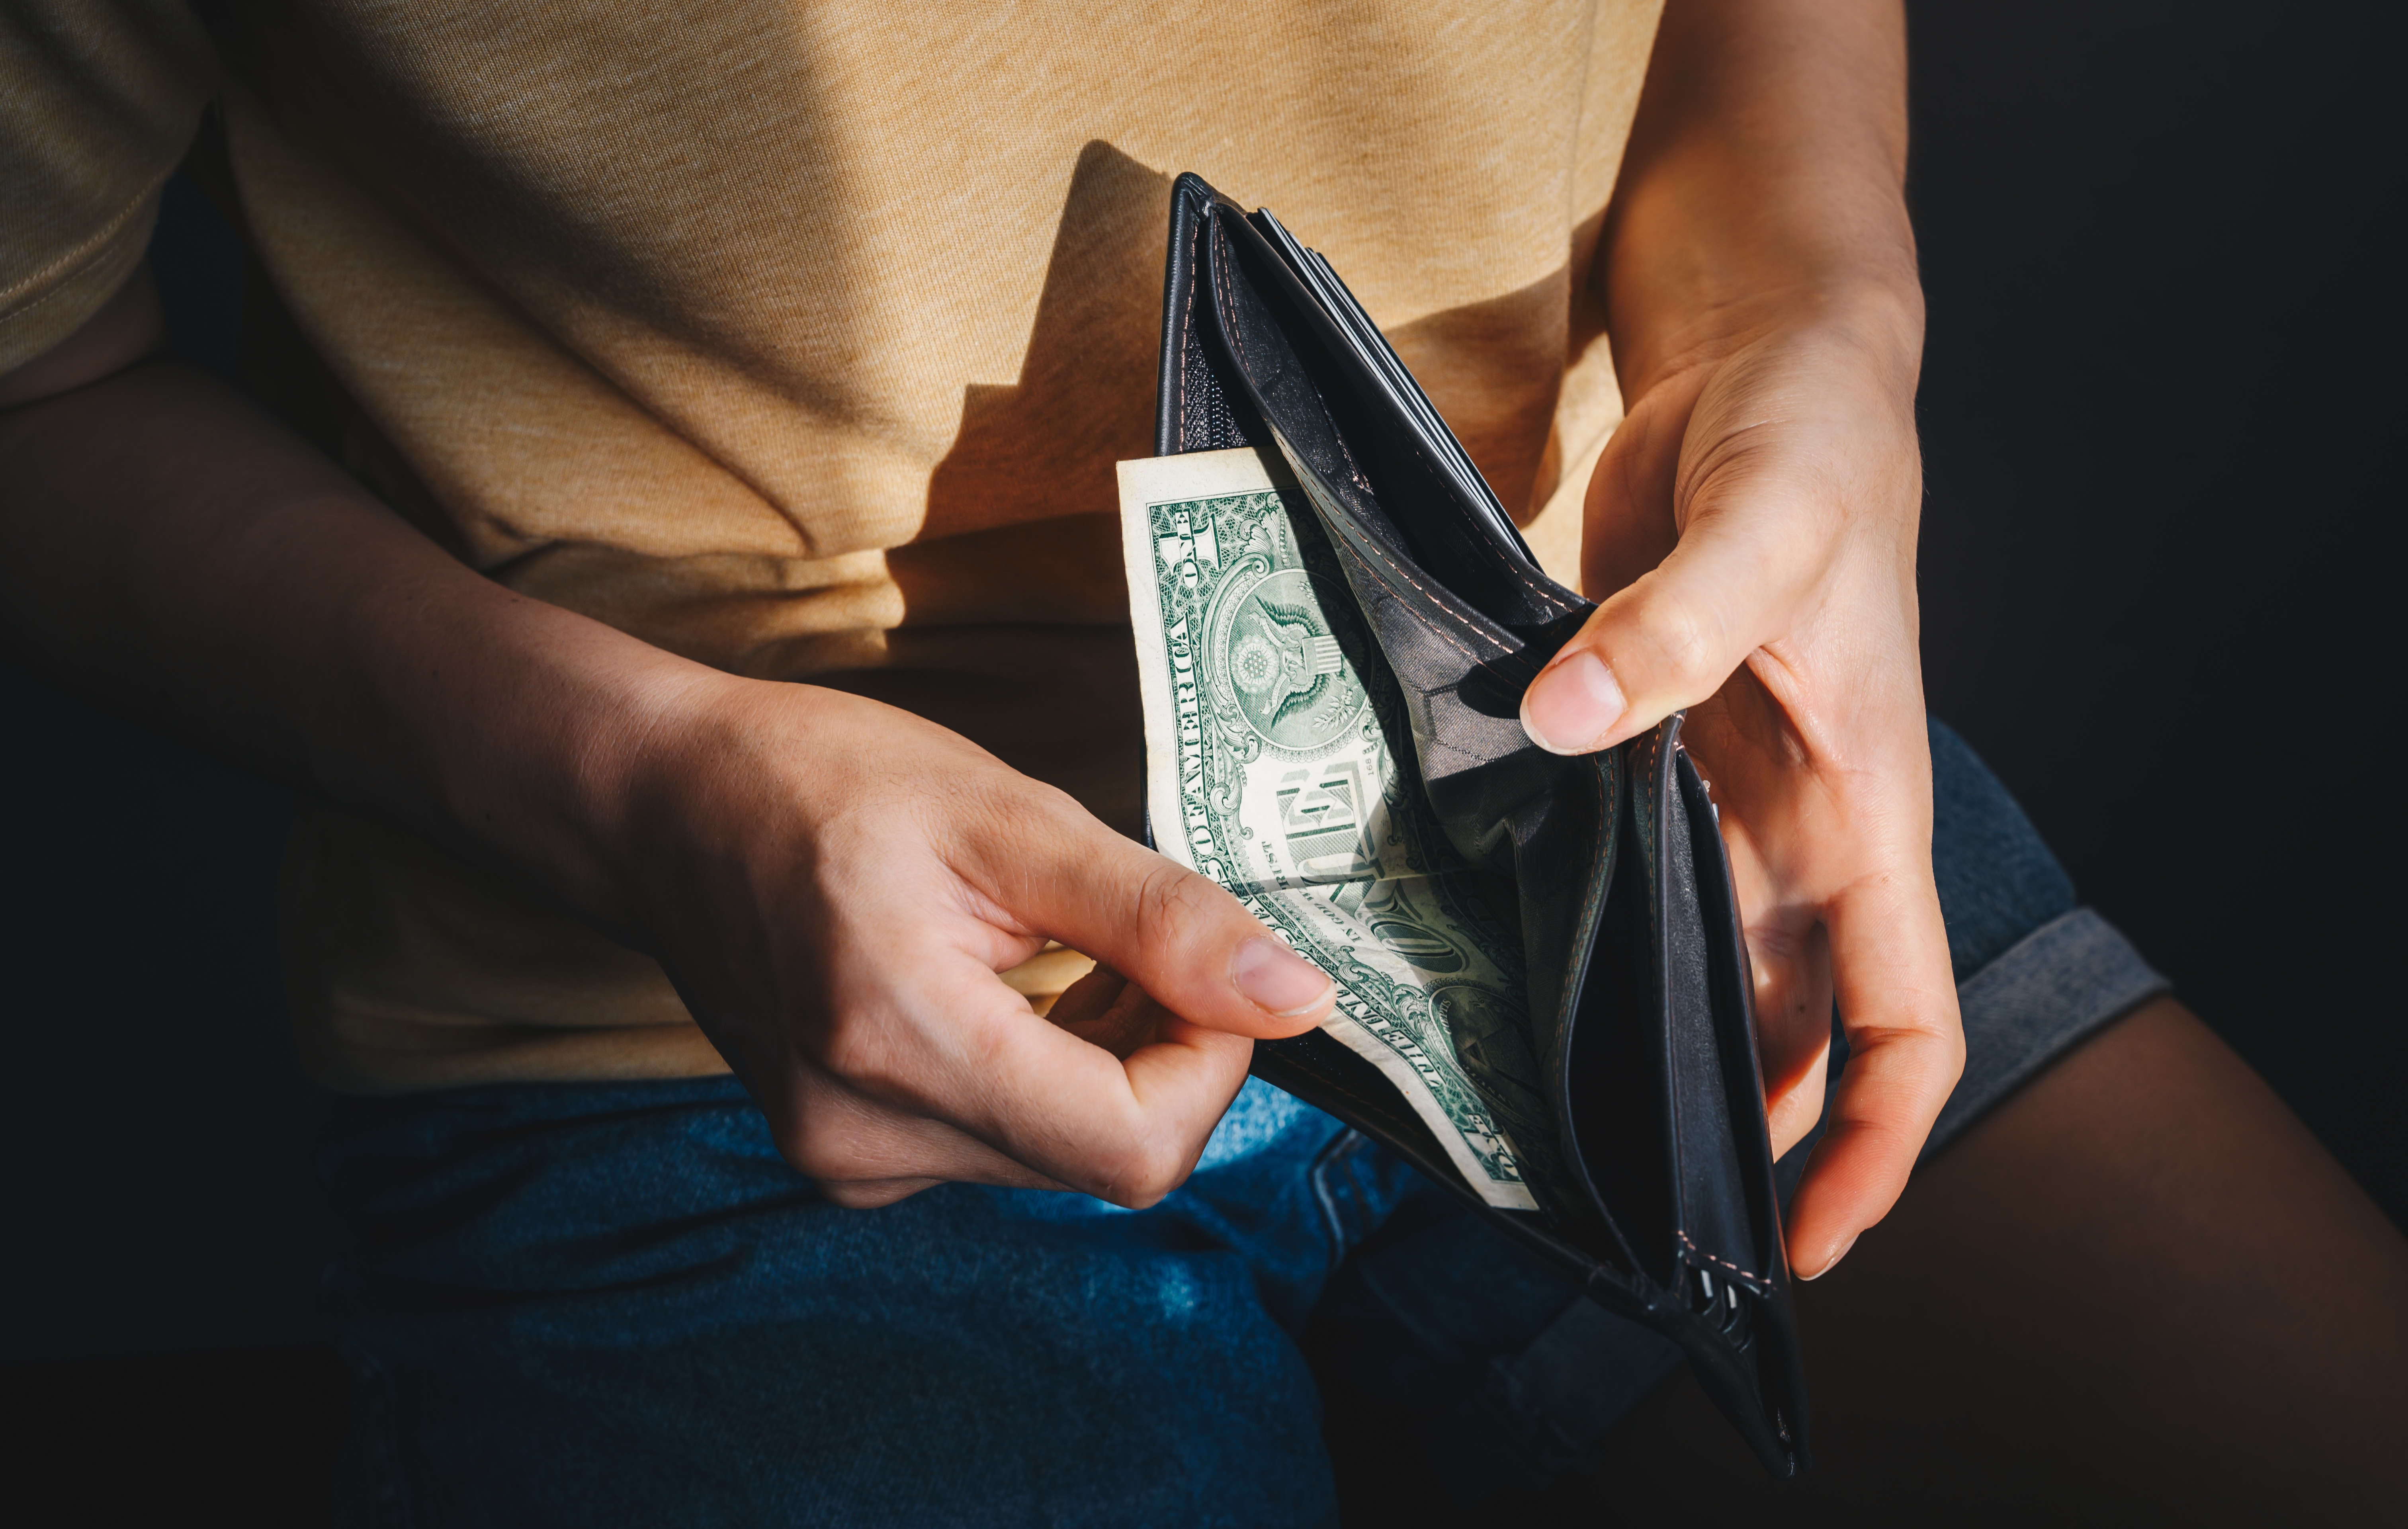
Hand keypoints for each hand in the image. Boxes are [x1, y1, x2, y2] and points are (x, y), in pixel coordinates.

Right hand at [598, 681, 1334, 1207]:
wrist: (662, 806)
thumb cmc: (822, 782)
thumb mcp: (1008, 817)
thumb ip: (1158, 918)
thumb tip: (1297, 1000)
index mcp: (897, 1043)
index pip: (1133, 1144)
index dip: (1210, 1062)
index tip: (1203, 967)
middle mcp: (865, 1138)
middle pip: (1106, 1155)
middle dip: (1161, 1051)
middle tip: (1126, 935)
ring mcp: (849, 1161)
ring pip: (1063, 1154)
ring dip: (1105, 1060)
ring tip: (1056, 947)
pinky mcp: (849, 1157)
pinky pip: (1005, 1144)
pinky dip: (1046, 1072)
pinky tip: (1011, 987)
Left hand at [1519, 291, 1961, 1278]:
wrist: (1767, 356)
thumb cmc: (1813, 440)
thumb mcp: (1769, 526)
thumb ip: (1674, 628)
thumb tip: (1565, 722)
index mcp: (1863, 814)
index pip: (1902, 1025)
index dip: (1869, 1146)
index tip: (1806, 1245)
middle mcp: (1791, 829)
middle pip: (1773, 1029)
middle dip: (1713, 1125)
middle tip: (1601, 1214)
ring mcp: (1708, 790)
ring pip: (1678, 963)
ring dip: (1620, 1036)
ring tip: (1518, 1120)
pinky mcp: (1631, 739)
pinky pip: (1600, 864)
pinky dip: (1553, 920)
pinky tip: (1472, 960)